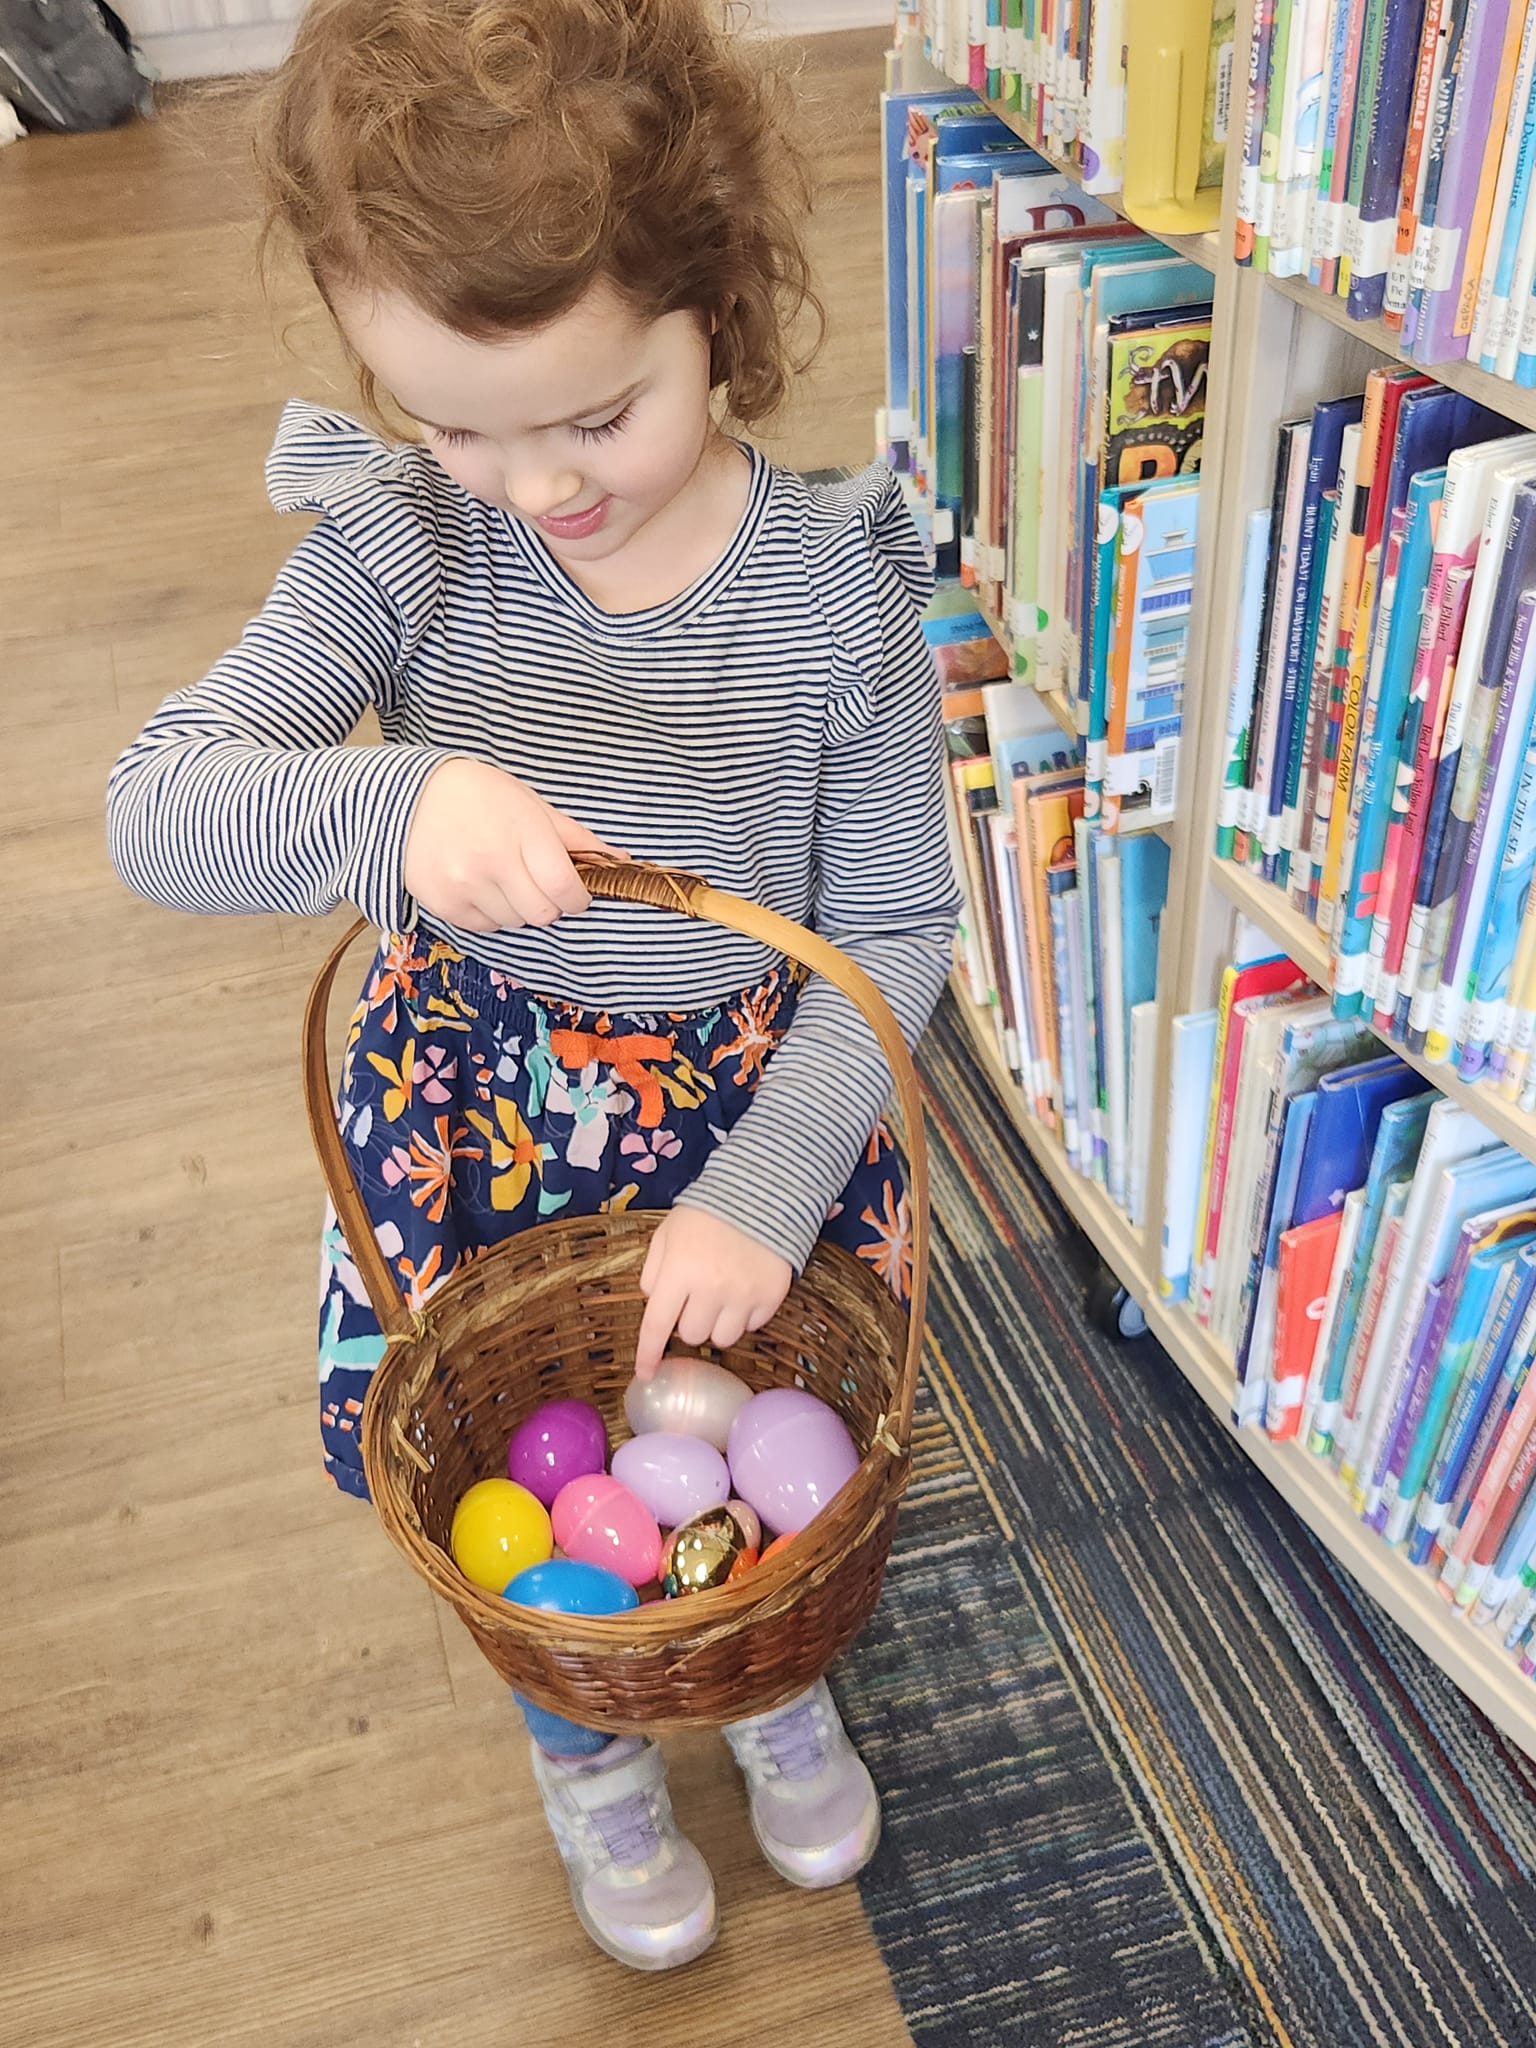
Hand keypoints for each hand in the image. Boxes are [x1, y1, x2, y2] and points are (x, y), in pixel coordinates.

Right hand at [403, 757, 624, 932]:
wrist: (407, 796)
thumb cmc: (477, 794)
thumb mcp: (530, 803)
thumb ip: (574, 836)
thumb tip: (619, 859)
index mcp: (523, 833)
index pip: (565, 889)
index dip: (579, 898)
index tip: (576, 893)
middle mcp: (493, 863)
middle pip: (543, 914)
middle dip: (550, 904)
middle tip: (538, 883)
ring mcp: (465, 886)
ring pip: (515, 923)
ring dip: (519, 908)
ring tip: (503, 877)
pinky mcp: (443, 904)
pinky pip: (485, 927)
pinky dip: (491, 913)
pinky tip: (480, 885)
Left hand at [635, 1209, 792, 1377]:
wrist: (762, 1194)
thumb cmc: (707, 1214)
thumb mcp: (667, 1233)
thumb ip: (653, 1270)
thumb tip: (654, 1302)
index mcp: (679, 1271)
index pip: (657, 1325)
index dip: (648, 1354)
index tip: (646, 1373)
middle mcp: (710, 1289)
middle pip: (692, 1336)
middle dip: (690, 1321)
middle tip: (697, 1297)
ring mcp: (743, 1295)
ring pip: (722, 1339)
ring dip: (717, 1324)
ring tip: (722, 1297)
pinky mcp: (771, 1297)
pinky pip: (752, 1327)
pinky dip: (745, 1316)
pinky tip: (744, 1290)